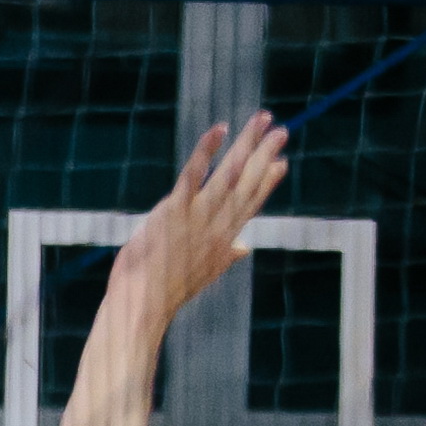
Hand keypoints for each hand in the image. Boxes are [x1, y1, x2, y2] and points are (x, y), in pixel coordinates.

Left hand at [112, 113, 287, 320]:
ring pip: (230, 173)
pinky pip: (194, 173)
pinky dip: (207, 150)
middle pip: (247, 184)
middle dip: (265, 156)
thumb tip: (244, 248)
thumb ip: (225, 256)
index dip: (267, 182)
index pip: (250, 204)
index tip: (282, 163)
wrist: (143, 305)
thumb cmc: (163, 291)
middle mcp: (218, 225)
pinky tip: (220, 129)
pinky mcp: (176, 210)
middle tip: (281, 131)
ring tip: (263, 119)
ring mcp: (199, 217)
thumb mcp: (201, 273)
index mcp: (224, 240)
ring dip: (247, 144)